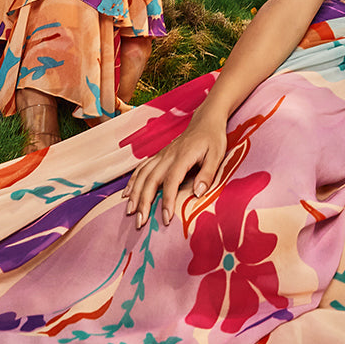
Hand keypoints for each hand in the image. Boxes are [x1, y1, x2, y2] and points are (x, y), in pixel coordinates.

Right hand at [122, 113, 227, 227]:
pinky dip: (133, 180)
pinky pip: (142, 168)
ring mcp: (162, 155)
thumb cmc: (213, 139)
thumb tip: (198, 194)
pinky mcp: (159, 155)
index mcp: (183, 156)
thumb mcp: (217, 155)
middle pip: (151, 179)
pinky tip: (127, 193)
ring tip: (130, 211)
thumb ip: (208, 174)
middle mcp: (168, 155)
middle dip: (144, 202)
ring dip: (135, 193)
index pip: (171, 181)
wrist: (205, 121)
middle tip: (140, 222)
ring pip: (143, 174)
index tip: (165, 219)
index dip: (167, 200)